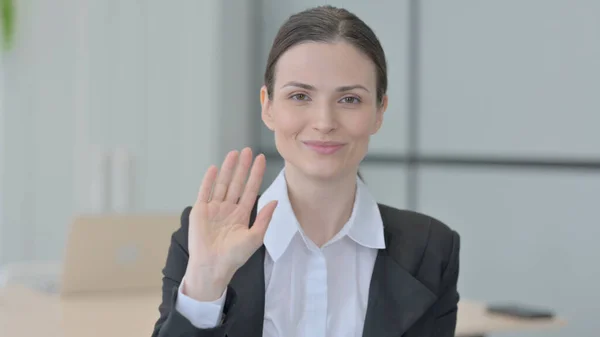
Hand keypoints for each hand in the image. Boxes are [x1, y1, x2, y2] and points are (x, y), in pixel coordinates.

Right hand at [182, 148, 277, 300]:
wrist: (212, 267)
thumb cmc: (234, 257)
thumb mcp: (254, 238)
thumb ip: (264, 219)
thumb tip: (275, 202)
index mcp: (241, 215)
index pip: (250, 189)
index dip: (256, 174)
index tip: (262, 159)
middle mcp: (228, 209)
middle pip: (237, 183)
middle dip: (243, 167)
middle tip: (248, 150)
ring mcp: (214, 209)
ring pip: (222, 184)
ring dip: (227, 169)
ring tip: (234, 154)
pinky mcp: (200, 211)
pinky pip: (205, 192)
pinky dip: (209, 180)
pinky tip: (214, 168)